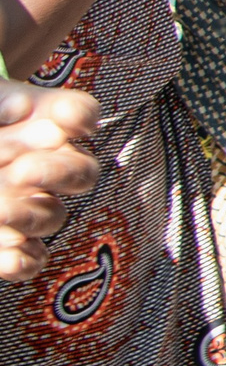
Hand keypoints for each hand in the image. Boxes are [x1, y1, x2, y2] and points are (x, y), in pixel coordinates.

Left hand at [0, 81, 100, 280]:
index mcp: (35, 121)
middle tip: (21, 171)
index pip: (76, 113)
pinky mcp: (5, 245)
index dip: (75, 116)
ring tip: (0, 210)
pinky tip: (6, 252)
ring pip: (51, 215)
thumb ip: (3, 106)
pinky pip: (29, 259)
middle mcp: (42, 165)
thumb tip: (56, 126)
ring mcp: (24, 206)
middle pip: (79, 170)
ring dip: (30, 215)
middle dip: (57, 172)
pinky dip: (21, 259)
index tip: (58, 121)